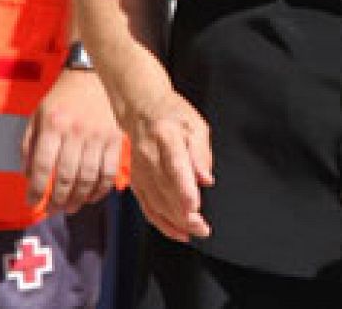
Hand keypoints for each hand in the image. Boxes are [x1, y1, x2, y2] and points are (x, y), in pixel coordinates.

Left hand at [22, 68, 124, 212]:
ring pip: (88, 177)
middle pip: (65, 176)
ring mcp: (98, 136)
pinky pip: (109, 171)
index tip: (32, 203)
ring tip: (70, 207)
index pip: (41, 166)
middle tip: (52, 209)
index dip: (35, 190)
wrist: (94, 76)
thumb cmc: (62, 98)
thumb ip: (29, 145)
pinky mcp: (115, 138)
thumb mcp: (37, 115)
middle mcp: (75, 132)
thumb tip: (28, 176)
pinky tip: (91, 197)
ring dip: (78, 198)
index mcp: (53, 125)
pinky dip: (100, 189)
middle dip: (57, 199)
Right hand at [123, 88, 213, 241]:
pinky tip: (176, 231)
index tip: (195, 207)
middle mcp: (149, 157)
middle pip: (165, 191)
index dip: (184, 190)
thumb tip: (206, 178)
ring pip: (155, 203)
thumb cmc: (172, 114)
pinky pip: (146, 206)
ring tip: (194, 232)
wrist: (141, 109)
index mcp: (166, 138)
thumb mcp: (196, 124)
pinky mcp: (135, 181)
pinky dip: (160, 222)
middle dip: (184, 214)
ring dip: (174, 222)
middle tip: (202, 228)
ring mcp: (139, 171)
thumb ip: (202, 152)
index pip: (175, 168)